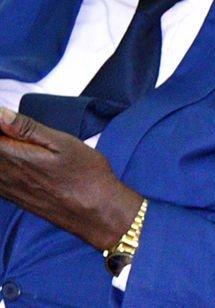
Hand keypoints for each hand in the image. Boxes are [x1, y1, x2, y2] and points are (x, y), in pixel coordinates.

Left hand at [0, 107, 143, 251]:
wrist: (94, 211)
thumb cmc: (85, 174)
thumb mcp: (63, 143)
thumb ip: (28, 129)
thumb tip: (0, 114)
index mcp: (15, 157)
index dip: (1, 124)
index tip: (10, 119)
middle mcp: (4, 174)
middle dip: (4, 136)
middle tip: (20, 131)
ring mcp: (5, 188)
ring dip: (5, 150)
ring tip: (22, 143)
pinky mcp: (11, 196)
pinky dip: (3, 165)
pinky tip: (17, 159)